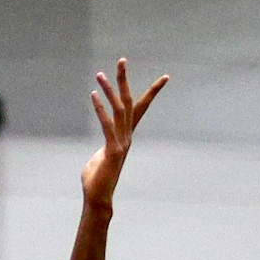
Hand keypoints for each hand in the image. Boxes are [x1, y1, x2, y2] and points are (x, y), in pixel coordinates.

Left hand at [81, 58, 166, 207]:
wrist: (98, 199)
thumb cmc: (96, 181)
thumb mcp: (100, 159)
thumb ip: (103, 151)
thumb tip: (102, 152)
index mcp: (125, 136)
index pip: (140, 109)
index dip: (152, 93)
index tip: (165, 77)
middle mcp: (126, 136)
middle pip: (129, 102)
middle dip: (125, 80)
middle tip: (121, 60)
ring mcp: (121, 142)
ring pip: (119, 110)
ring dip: (109, 90)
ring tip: (99, 75)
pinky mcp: (112, 149)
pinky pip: (107, 124)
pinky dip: (100, 109)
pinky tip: (94, 95)